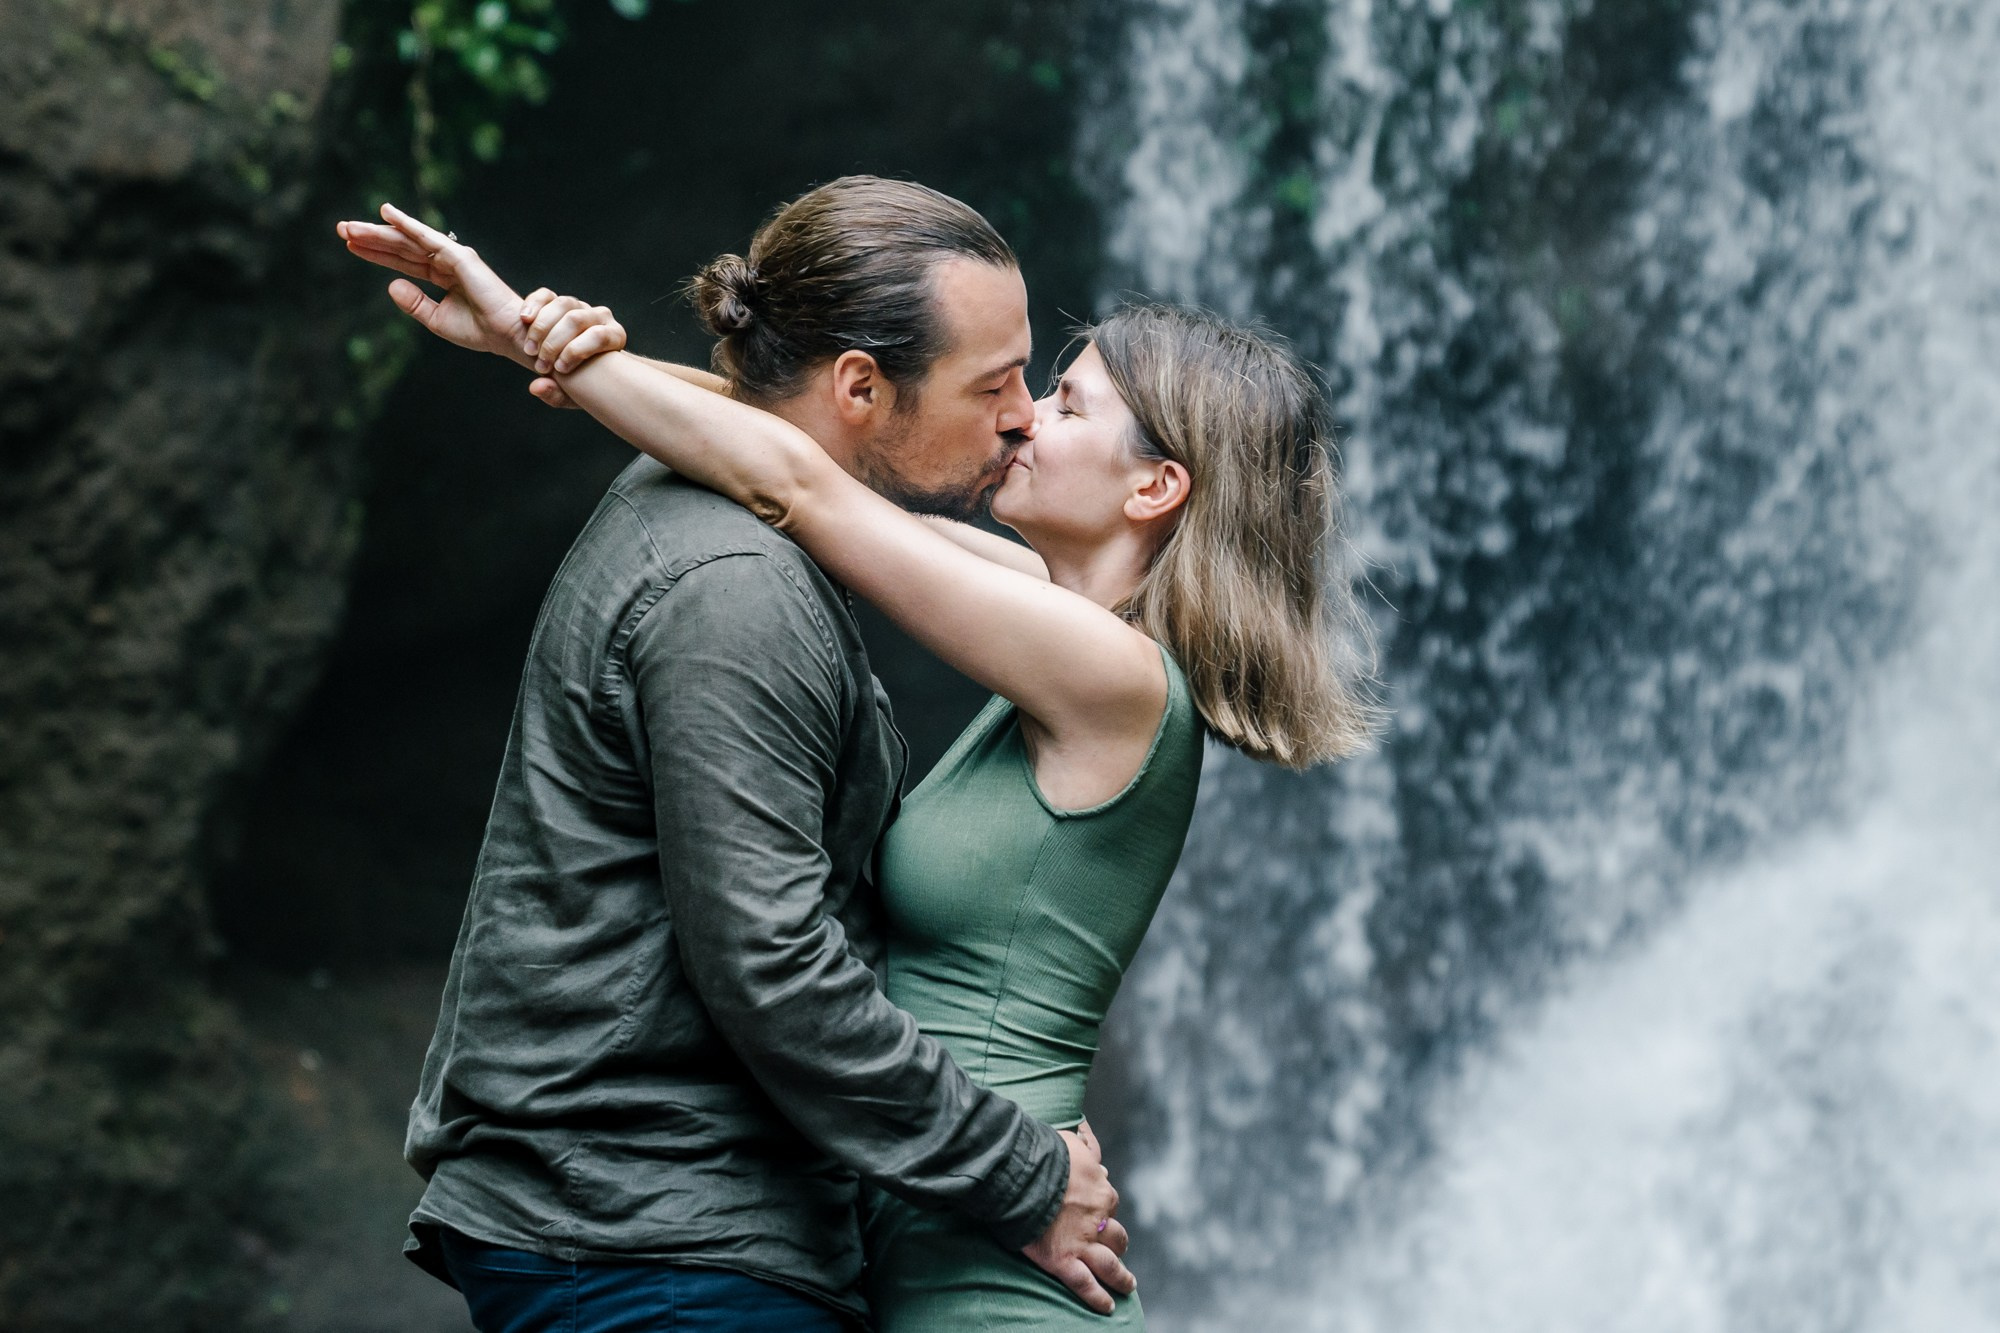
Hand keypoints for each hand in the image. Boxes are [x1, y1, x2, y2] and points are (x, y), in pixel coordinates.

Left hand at [335, 203, 530, 363]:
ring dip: (379, 231)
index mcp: (442, 276)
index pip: (402, 261)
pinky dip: (407, 224)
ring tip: (350, 226)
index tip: (350, 246)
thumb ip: (414, 304)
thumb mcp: (436, 319)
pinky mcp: (459, 256)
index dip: (376, 253)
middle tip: (341, 229)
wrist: (505, 335)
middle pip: (400, 246)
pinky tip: (387, 213)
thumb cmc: (479, 330)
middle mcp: (445, 261)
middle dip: (371, 237)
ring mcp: (452, 256)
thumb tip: (391, 284)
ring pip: (408, 240)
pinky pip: (427, 238)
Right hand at [518, 288, 627, 409]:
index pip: (600, 336)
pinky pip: (545, 295)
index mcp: (614, 337)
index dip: (576, 352)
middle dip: (554, 344)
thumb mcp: (570, 395)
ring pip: (562, 304)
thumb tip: (536, 387)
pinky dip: (532, 305)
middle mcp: (600, 317)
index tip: (559, 370)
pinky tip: (524, 320)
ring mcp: (579, 305)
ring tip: (530, 350)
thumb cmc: (579, 384)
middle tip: (540, 365)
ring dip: (541, 328)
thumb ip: (556, 394)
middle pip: (576, 320)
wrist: (568, 367)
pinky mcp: (557, 299)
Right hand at [1022, 1120, 1134, 1314]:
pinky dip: (1098, 1298)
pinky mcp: (1063, 1260)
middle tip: (1116, 1250)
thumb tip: (1091, 1144)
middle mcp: (1097, 1219)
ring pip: (1110, 1264)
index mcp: (1100, 1190)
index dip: (1102, 1211)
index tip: (1096, 1214)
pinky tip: (1108, 1307)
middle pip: (1115, 1235)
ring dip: (1121, 1276)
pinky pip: (1086, 1285)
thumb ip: (1084, 1147)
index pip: (1108, 1204)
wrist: (1021, 1174)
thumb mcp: (1070, 1142)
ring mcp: (1082, 1242)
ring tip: (1127, 1285)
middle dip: (1116, 1243)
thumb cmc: (1041, 1153)